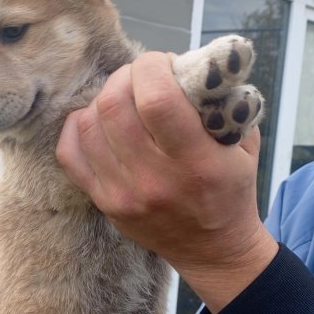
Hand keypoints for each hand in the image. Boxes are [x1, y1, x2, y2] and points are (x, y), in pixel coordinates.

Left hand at [56, 52, 277, 311]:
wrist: (213, 251)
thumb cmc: (231, 192)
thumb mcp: (244, 146)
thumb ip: (223, 103)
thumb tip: (194, 62)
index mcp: (197, 163)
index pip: (157, 99)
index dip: (152, 67)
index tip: (162, 64)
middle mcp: (155, 180)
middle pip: (114, 106)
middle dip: (125, 76)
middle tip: (141, 78)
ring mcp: (124, 195)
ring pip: (89, 124)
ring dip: (104, 99)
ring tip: (124, 99)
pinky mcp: (105, 204)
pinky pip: (70, 153)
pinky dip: (79, 127)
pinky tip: (98, 121)